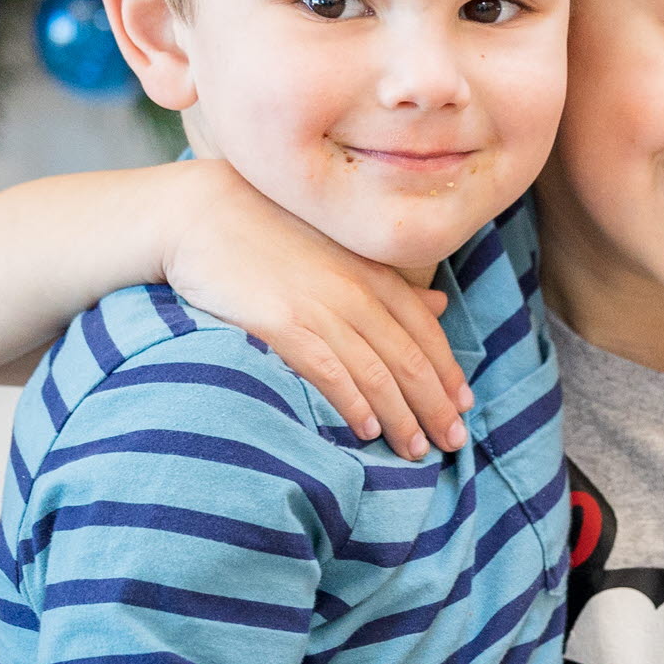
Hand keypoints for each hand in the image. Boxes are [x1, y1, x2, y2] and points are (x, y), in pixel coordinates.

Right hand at [162, 162, 473, 455]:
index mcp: (372, 271)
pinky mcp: (280, 322)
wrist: (199, 213)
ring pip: (375, 371)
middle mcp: (355, 290)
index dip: (448, 372)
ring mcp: (319, 306)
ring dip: (401, 415)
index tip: (463, 407)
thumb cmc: (270, 232)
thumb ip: (389, 281)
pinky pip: (327, 369)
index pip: (425, 330)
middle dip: (435, 405)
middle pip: (409, 357)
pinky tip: (367, 429)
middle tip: (452, 442)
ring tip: (415, 450)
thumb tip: (440, 302)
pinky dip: (352, 401)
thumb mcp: (339, 250)